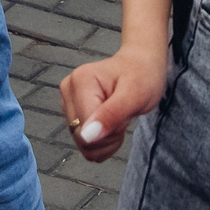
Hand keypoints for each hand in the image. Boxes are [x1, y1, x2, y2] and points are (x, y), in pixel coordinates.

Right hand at [59, 44, 167, 163]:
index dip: (109, 131)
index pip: (86, 129)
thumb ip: (111, 115)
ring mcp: (68, 102)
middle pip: (82, 138)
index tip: (124, 113)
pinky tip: (111, 123)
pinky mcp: (72, 112)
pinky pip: (85, 143)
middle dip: (108, 135)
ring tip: (118, 117)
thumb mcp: (134, 95)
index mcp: (80, 81)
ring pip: (83, 143)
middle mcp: (68, 90)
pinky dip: (102, 141)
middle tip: (123, 114)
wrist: (140, 66)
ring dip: (106, 139)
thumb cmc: (141, 75)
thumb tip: (86, 137)